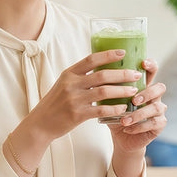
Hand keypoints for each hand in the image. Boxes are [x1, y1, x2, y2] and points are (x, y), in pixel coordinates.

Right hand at [29, 50, 151, 139]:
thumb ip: (80, 76)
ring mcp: (74, 99)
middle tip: (136, 74)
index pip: (91, 59)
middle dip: (122, 74)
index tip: (123, 53)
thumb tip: (103, 67)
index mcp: (69, 73)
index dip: (108, 55)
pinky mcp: (78, 114)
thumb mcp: (64, 84)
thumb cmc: (56, 103)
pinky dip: (114, 108)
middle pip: (102, 75)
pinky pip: (101, 109)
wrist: (41, 123)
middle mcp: (71, 84)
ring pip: (104, 91)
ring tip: (134, 90)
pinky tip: (123, 108)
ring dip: (122, 90)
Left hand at [111, 60, 167, 153]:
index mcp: (144, 86)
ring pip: (157, 107)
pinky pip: (154, 123)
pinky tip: (127, 128)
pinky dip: (139, 126)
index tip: (143, 63)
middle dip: (148, 92)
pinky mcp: (159, 125)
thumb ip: (109, 88)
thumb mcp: (111, 100)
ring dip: (140, 113)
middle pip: (160, 87)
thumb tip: (96, 74)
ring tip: (125, 120)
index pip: (152, 71)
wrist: (121, 138)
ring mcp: (159, 111)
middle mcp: (154, 96)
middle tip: (134, 100)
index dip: (151, 65)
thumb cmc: (116, 115)